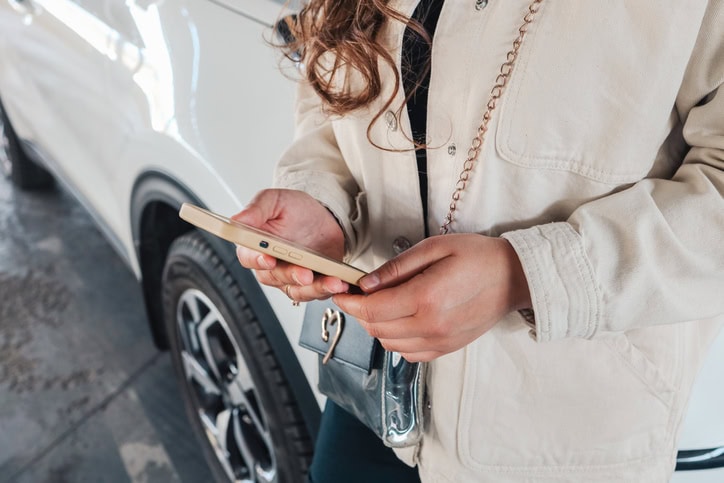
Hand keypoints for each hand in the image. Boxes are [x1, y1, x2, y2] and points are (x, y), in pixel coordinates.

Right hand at [233, 189, 348, 300]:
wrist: (324, 217)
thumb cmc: (295, 209)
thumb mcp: (275, 200)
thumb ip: (256, 209)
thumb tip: (236, 219)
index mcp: (255, 245)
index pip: (249, 257)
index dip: (257, 261)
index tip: (269, 259)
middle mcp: (270, 266)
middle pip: (274, 278)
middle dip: (291, 276)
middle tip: (306, 274)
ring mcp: (290, 277)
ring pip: (296, 290)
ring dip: (314, 288)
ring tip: (332, 282)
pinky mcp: (311, 283)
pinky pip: (316, 292)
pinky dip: (328, 290)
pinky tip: (339, 283)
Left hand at [333, 234, 530, 361]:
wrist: (515, 277)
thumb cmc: (477, 257)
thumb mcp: (434, 248)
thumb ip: (397, 268)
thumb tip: (366, 283)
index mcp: (426, 299)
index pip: (372, 311)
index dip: (349, 303)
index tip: (340, 293)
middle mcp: (431, 327)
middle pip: (377, 329)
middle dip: (361, 313)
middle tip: (360, 294)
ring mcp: (440, 341)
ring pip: (390, 344)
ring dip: (378, 327)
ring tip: (382, 304)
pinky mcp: (447, 348)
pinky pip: (409, 354)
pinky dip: (397, 340)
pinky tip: (403, 320)